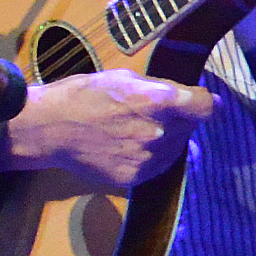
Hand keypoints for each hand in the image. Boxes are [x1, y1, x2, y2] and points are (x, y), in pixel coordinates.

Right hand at [0, 69, 213, 190]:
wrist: (49, 127)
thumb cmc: (86, 94)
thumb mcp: (126, 79)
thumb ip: (163, 89)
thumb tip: (193, 96)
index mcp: (159, 102)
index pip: (207, 107)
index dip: (206, 103)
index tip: (202, 103)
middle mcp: (158, 133)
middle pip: (189, 127)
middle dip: (177, 119)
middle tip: (150, 113)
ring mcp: (147, 158)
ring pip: (175, 148)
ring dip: (165, 139)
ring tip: (133, 128)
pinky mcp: (134, 177)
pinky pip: (156, 165)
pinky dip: (149, 156)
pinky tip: (126, 144)